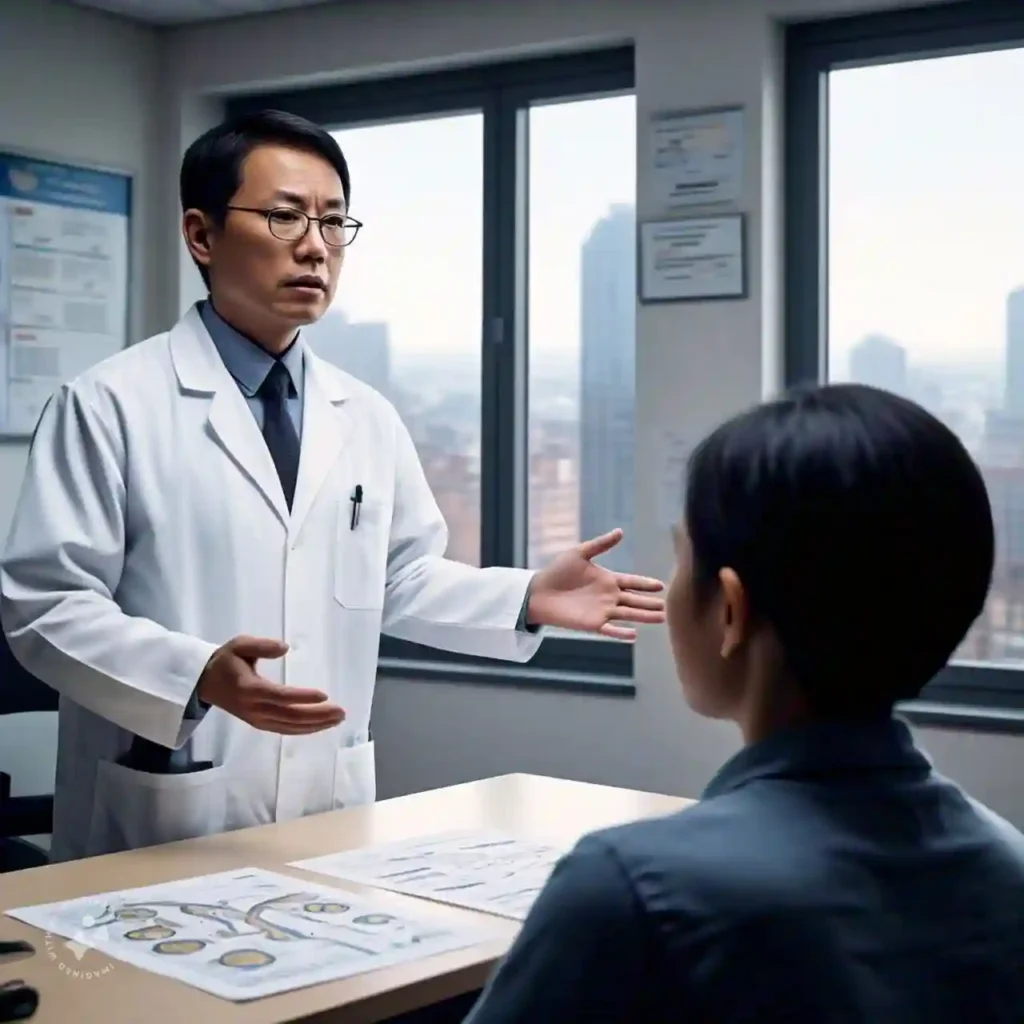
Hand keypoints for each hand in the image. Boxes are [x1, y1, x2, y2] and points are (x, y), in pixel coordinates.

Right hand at [197, 635, 344, 734]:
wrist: (204, 682)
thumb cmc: (226, 661)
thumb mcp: (240, 645)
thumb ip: (262, 646)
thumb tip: (285, 647)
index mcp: (249, 688)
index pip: (280, 696)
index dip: (302, 697)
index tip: (324, 695)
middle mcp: (254, 708)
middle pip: (290, 715)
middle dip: (317, 715)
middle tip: (341, 711)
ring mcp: (256, 719)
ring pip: (290, 726)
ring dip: (315, 724)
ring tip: (338, 719)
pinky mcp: (259, 724)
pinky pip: (284, 730)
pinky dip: (304, 729)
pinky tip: (320, 726)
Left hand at [526, 528, 665, 640]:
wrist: (539, 592)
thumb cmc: (557, 571)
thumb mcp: (579, 553)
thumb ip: (600, 544)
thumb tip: (620, 531)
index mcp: (608, 579)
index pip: (632, 582)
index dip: (646, 584)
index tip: (661, 585)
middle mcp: (608, 596)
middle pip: (634, 600)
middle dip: (650, 603)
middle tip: (668, 606)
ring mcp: (602, 611)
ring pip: (628, 614)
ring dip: (644, 616)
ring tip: (661, 618)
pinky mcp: (592, 623)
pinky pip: (610, 629)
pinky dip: (621, 633)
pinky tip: (634, 635)